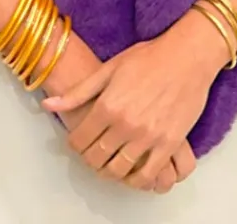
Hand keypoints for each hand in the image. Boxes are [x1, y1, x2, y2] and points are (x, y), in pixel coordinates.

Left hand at [42, 14, 227, 192]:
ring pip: (119, 170)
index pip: (80, 139)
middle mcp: (125, 124)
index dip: (74, 144)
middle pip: (96, 158)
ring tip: (110, 162)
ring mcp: (148, 137)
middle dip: (89, 159)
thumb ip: (79, 92)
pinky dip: (136, 180)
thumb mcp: (109, 68)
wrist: (187, 56)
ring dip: (110, 171)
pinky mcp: (169, 144)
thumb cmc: (149, 58)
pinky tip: (133, 171)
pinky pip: (148, 175)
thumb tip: (49, 104)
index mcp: (108, 105)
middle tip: (92, 153)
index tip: (77, 141)